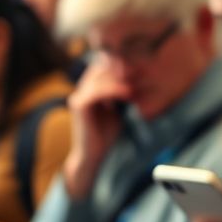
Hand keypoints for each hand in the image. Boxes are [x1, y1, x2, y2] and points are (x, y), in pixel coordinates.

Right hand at [63, 59, 130, 197]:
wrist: (93, 156)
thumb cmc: (106, 133)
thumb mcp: (118, 108)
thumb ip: (123, 93)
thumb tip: (140, 79)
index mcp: (90, 87)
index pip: (106, 66)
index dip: (122, 66)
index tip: (142, 69)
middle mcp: (82, 88)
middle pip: (102, 68)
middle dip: (122, 69)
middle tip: (141, 72)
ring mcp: (78, 95)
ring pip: (100, 77)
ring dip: (120, 79)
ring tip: (136, 84)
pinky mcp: (79, 105)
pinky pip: (97, 91)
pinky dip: (114, 89)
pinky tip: (128, 93)